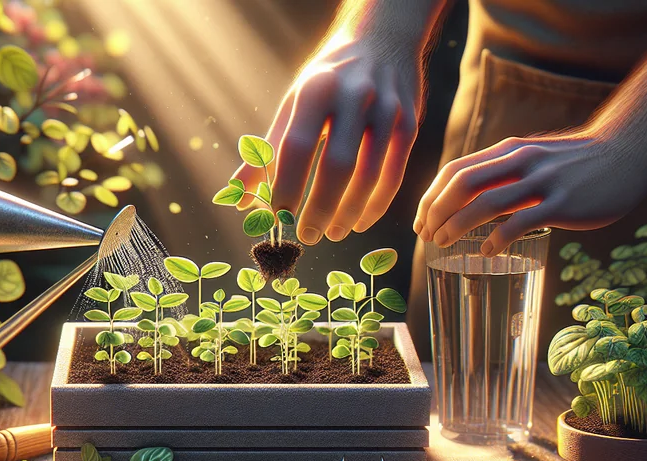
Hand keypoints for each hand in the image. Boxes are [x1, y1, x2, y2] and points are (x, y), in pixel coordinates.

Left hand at [230, 22, 430, 244]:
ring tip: (332, 233)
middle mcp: (354, 97)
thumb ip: (267, 151)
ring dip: (348, 214)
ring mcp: (386, 110)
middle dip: (320, 208)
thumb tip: (237, 198)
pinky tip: (360, 222)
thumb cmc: (328, 80)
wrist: (383, 40)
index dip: (287, 186)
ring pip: (369, 176)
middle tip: (306, 236)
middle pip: (337, 166)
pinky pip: (392, 175)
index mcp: (316, 90)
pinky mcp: (409, 124)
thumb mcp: (294, 103)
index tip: (278, 216)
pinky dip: (375, 205)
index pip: (298, 146)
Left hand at [413, 130, 646, 255]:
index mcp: (509, 150)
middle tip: (426, 237)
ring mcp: (542, 181)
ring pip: (486, 202)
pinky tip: (488, 252)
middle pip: (462, 184)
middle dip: (435, 212)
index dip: (430, 197)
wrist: (627, 151)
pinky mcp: (562, 203)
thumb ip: (505, 171)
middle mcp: (520, 161)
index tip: (420, 221)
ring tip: (443, 244)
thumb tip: (471, 199)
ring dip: (457, 226)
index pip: (455, 170)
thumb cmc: (577, 162)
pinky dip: (498, 239)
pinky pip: (521, 222)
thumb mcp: (534, 156)